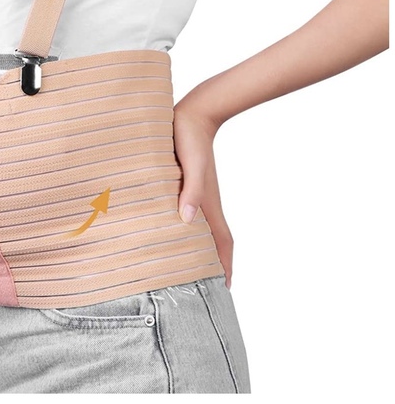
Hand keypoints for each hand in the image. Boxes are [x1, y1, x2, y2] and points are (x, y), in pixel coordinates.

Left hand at [173, 92, 233, 289]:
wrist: (192, 113)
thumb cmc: (189, 138)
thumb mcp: (192, 165)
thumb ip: (191, 190)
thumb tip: (187, 219)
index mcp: (207, 204)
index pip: (223, 243)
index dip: (225, 267)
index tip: (224, 290)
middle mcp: (204, 204)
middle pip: (215, 242)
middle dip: (213, 266)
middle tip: (206, 290)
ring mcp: (197, 195)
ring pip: (202, 230)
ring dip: (202, 250)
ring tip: (192, 269)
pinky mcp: (187, 185)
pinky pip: (191, 215)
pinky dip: (189, 230)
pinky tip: (177, 232)